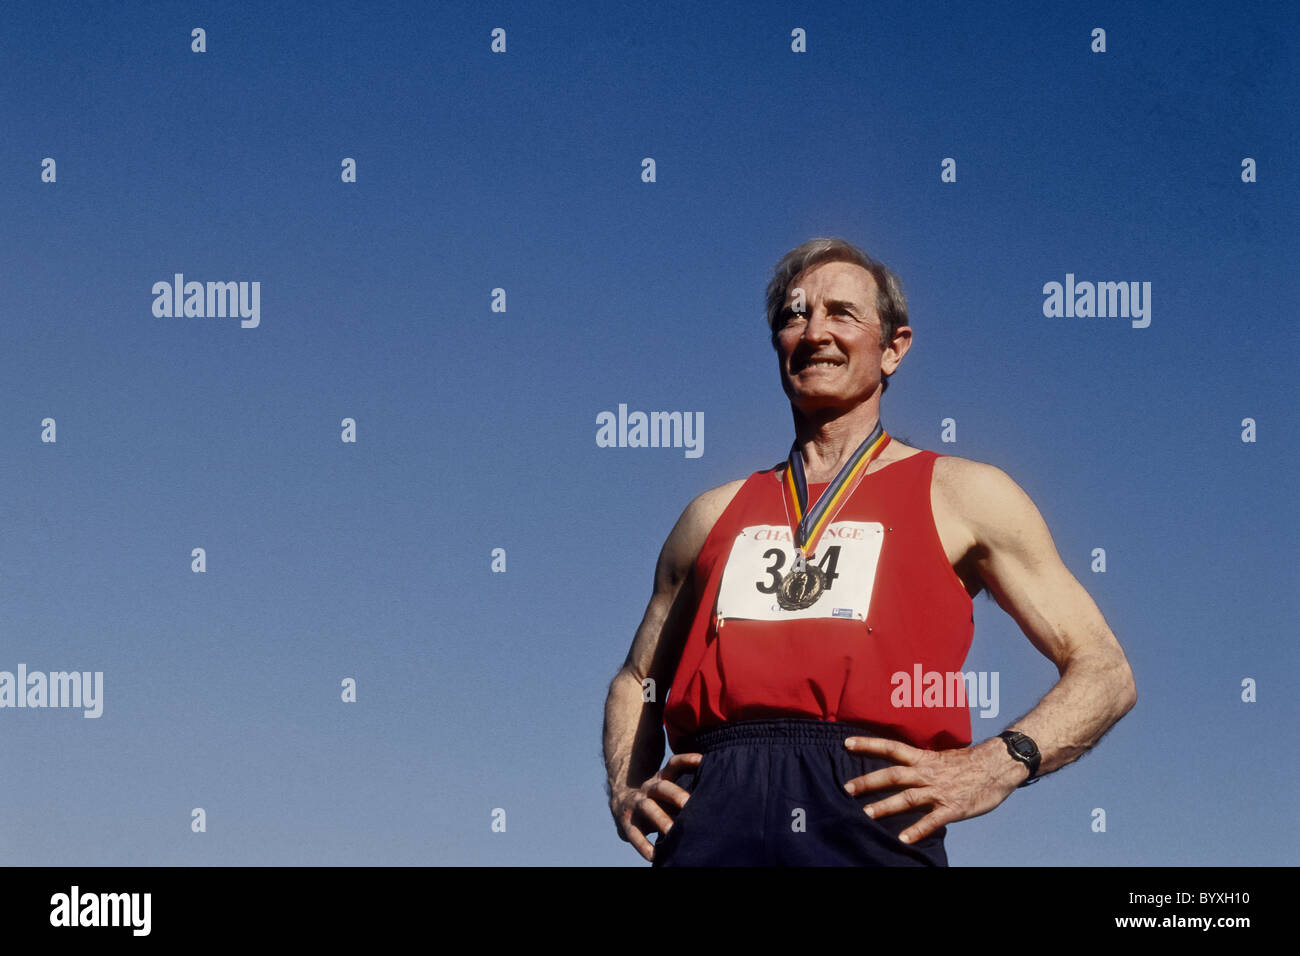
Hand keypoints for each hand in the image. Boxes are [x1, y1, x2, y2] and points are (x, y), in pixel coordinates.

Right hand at [609, 752, 702, 861]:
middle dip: (675, 794)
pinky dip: (643, 845)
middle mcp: (648, 787)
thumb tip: (717, 800)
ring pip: (647, 808)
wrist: (622, 803)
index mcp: (661, 778)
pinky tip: (653, 855)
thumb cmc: (658, 800)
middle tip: (688, 804)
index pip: (674, 764)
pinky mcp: (626, 822)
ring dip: (660, 819)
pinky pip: (634, 833)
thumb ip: (687, 794)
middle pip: (662, 787)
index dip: (687, 760)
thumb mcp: (670, 792)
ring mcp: (636, 803)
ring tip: (671, 832)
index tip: (702, 760)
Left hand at [842, 736, 1024, 844]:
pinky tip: (903, 840)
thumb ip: (922, 762)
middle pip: (893, 775)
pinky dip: (917, 830)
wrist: (1000, 765)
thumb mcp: (942, 755)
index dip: (868, 744)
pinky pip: (932, 821)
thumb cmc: (971, 761)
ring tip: (866, 814)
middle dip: (869, 781)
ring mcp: (939, 791)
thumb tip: (904, 764)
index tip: (846, 743)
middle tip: (846, 788)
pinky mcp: (952, 808)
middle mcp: (927, 773)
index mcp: (924, 758)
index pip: (891, 747)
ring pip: (908, 798)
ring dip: (886, 806)